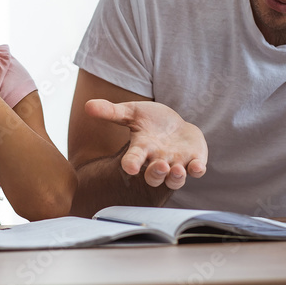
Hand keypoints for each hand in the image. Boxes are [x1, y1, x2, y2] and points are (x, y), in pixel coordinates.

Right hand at [85, 99, 207, 188]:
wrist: (174, 126)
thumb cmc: (150, 121)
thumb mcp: (131, 112)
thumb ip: (111, 111)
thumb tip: (87, 105)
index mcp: (142, 149)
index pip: (134, 159)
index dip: (132, 163)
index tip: (129, 166)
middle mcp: (158, 161)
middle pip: (154, 176)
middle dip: (156, 174)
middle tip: (160, 166)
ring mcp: (177, 163)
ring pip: (174, 179)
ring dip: (176, 177)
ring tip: (176, 169)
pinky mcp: (194, 161)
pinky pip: (195, 171)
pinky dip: (197, 171)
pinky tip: (198, 167)